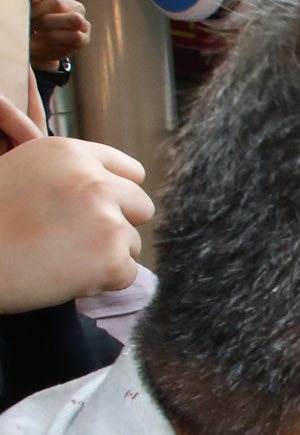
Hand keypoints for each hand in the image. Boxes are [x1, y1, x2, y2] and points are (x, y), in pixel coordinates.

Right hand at [0, 94, 149, 312]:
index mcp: (70, 153)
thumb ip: (69, 173)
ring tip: (59, 256)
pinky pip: (126, 274)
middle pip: (141, 205)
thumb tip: (112, 184)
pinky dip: (103, 281)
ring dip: (106, 254)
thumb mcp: (23, 171)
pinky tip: (64, 275)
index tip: (97, 210)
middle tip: (76, 238)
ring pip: (132, 242)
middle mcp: (94, 181)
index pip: (130, 172)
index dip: (116, 194)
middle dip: (118, 223)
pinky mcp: (111, 259)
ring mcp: (107, 220)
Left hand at [25, 0, 88, 68]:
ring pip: (74, 19)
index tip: (22, 2)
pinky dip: (57, 38)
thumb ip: (28, 0)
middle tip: (23, 20)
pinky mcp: (84, 39)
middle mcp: (74, 5)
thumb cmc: (32, 21)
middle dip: (37, 13)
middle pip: (58, 4)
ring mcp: (82, 22)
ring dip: (50, 25)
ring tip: (35, 29)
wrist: (37, 44)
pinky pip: (76, 36)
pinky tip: (42, 39)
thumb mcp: (29, 7)